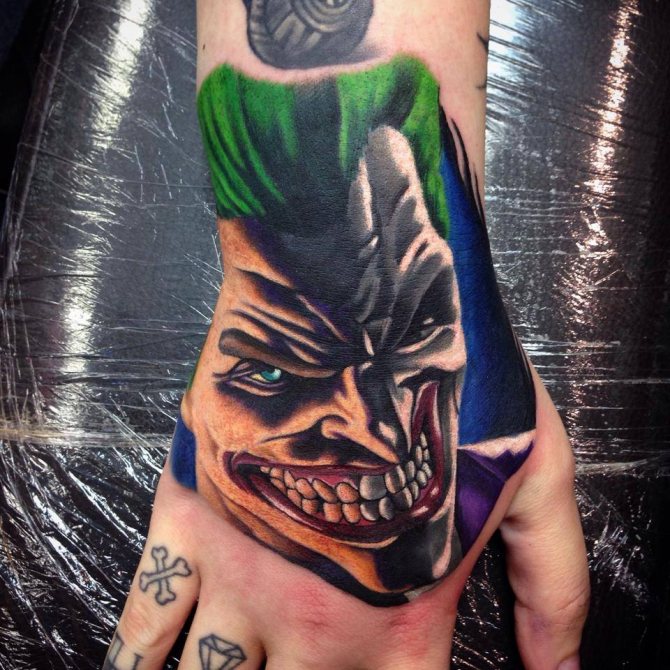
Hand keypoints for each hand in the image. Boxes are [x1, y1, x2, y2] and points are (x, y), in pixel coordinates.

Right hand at [105, 368, 587, 669]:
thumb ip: (553, 587)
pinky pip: (145, 615)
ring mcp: (241, 569)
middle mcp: (315, 615)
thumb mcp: (537, 476)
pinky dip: (137, 655)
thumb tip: (558, 669)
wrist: (357, 298)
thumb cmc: (448, 375)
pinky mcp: (189, 517)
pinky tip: (140, 668)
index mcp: (402, 612)